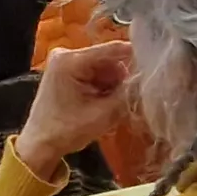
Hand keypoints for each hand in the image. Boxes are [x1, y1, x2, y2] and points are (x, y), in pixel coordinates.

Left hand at [14, 38, 134, 178]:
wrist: (39, 145)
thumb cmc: (66, 131)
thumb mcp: (103, 114)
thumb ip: (127, 93)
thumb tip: (147, 79)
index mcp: (71, 60)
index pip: (113, 50)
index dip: (137, 57)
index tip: (156, 66)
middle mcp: (66, 54)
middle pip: (109, 60)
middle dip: (120, 80)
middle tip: (123, 101)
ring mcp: (65, 62)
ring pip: (105, 68)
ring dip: (112, 86)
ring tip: (108, 107)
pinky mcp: (67, 71)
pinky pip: (95, 74)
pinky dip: (103, 88)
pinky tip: (101, 104)